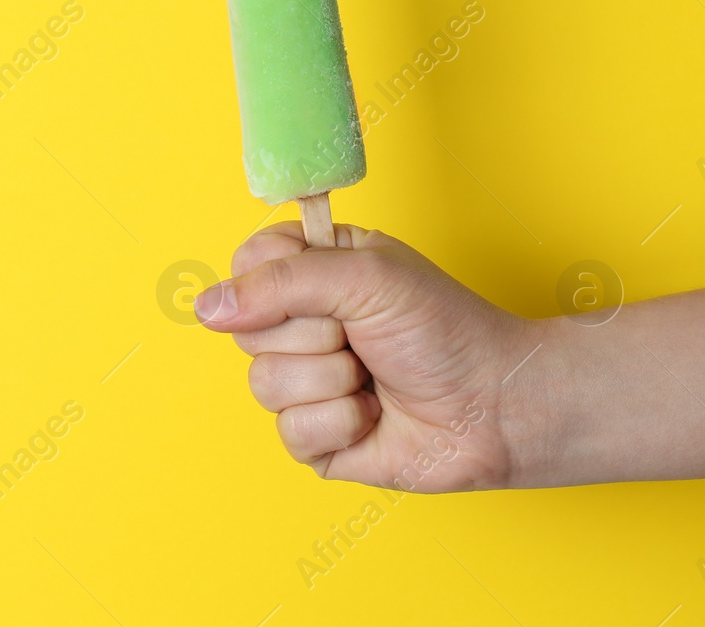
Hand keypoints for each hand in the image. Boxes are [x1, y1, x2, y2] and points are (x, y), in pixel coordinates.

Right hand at [196, 222, 538, 491]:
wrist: (498, 405)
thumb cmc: (447, 330)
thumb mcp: (367, 277)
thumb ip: (282, 281)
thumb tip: (206, 307)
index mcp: (313, 273)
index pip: (246, 266)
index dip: (270, 280)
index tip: (322, 285)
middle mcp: (302, 326)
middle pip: (246, 330)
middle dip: (313, 336)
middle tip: (361, 337)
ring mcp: (306, 384)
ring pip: (264, 385)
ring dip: (332, 383)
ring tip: (372, 378)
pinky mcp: (317, 438)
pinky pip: (291, 432)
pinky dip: (341, 424)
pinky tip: (373, 416)